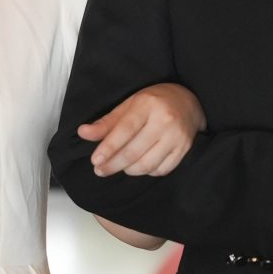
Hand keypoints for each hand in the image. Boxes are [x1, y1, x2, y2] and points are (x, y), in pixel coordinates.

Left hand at [78, 84, 207, 176]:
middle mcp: (164, 121)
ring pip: (147, 164)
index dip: (109, 147)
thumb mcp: (129, 105)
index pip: (125, 130)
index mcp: (148, 105)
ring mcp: (177, 137)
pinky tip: (140, 165)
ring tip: (120, 166)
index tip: (95, 161)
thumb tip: (83, 133)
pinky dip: (147, 172)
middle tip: (100, 170)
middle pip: (134, 151)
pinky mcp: (184, 149)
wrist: (189, 102)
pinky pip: (161, 170)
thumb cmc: (154, 103)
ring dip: (129, 170)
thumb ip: (107, 122)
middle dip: (113, 164)